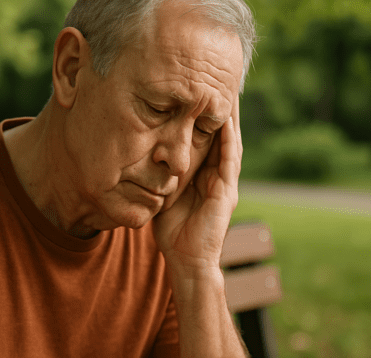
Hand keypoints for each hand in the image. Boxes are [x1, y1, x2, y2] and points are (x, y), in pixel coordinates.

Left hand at [153, 95, 242, 271]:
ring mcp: (225, 183)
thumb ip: (160, 176)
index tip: (198, 91)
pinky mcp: (227, 192)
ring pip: (230, 142)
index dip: (204, 116)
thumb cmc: (173, 233)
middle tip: (219, 82)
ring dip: (230, 118)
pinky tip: (226, 121)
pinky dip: (229, 139)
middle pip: (221, 135)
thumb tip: (141, 156)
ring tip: (228, 92)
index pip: (207, 139)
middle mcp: (218, 176)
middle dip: (220, 110)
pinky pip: (229, 160)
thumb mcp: (163, 195)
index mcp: (205, 176)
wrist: (186, 262)